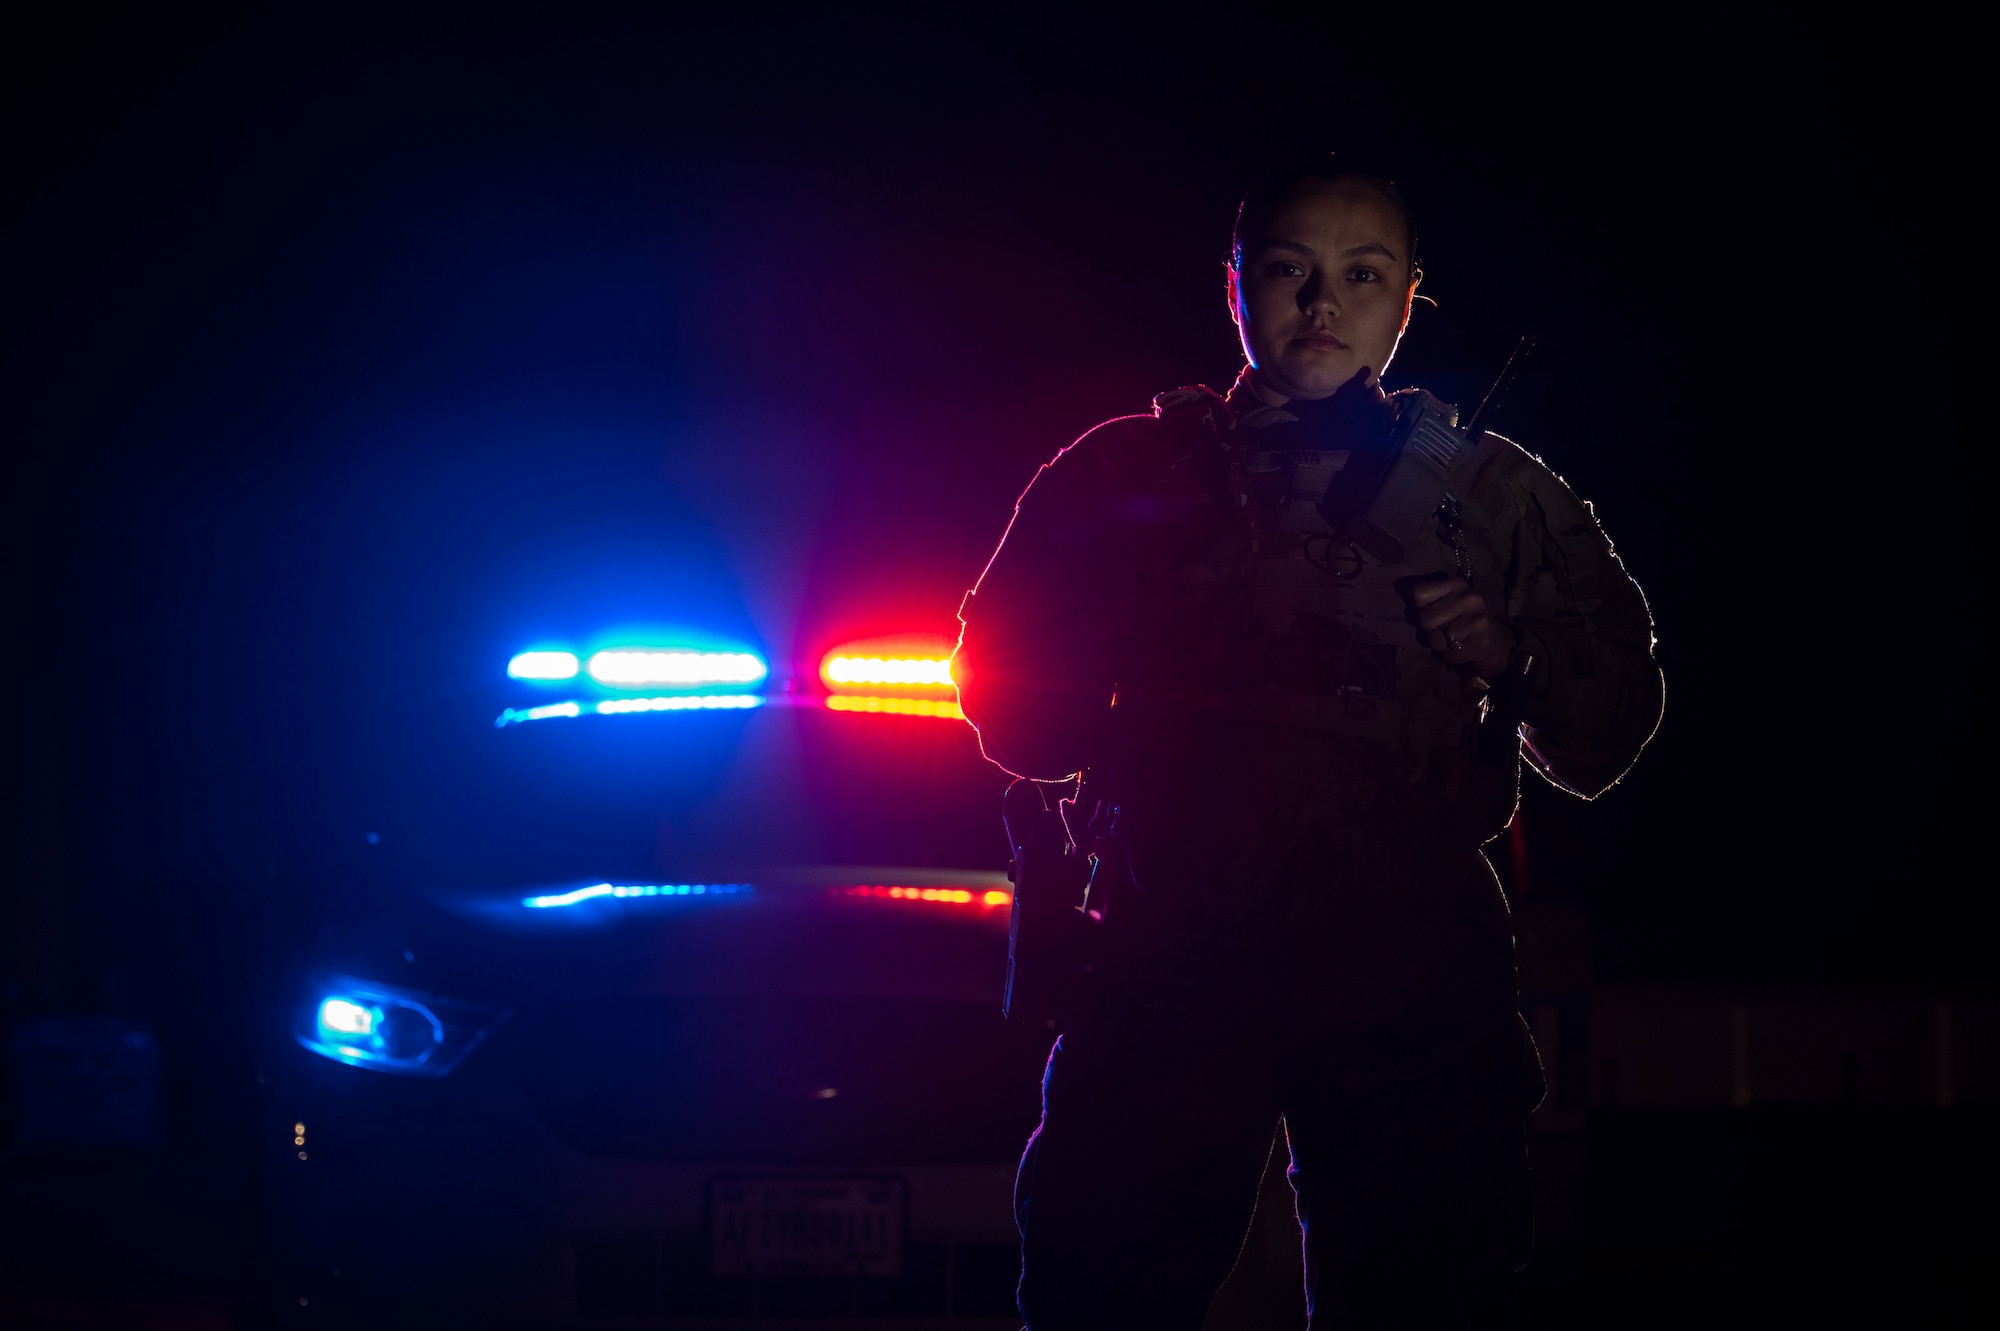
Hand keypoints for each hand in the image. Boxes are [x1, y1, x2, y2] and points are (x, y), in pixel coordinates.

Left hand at [1400, 575, 1515, 678]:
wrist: (1496, 642)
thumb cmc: (1463, 621)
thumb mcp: (1446, 602)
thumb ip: (1425, 597)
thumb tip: (1398, 587)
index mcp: (1456, 584)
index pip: (1417, 593)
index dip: (1416, 609)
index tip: (1427, 613)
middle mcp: (1468, 598)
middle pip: (1423, 618)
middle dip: (1425, 631)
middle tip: (1438, 631)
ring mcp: (1477, 620)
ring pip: (1435, 639)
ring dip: (1437, 647)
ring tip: (1449, 642)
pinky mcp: (1482, 642)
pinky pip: (1449, 655)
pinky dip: (1449, 658)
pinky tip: (1459, 651)